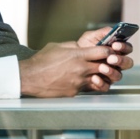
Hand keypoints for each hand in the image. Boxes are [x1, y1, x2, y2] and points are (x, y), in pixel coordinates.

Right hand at [19, 28, 133, 97]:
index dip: (108, 51)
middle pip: (105, 66)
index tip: (108, 51)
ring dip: (98, 75)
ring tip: (93, 72)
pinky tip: (78, 80)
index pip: (104, 52)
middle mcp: (82, 69)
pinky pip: (86, 87)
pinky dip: (85, 84)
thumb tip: (82, 47)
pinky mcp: (75, 92)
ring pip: (99, 79)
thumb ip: (73, 46)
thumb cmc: (42, 61)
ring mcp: (79, 82)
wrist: (31, 77)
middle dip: (107, 64)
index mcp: (78, 55)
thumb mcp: (57, 47)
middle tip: (106, 62)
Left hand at [77, 27, 133, 86]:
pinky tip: (95, 78)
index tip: (115, 45)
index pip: (127, 49)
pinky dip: (101, 83)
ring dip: (111, 71)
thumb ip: (103, 33)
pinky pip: (106, 86)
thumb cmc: (83, 47)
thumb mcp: (91, 36)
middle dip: (121, 60)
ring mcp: (111, 74)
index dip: (123, 47)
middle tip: (111, 58)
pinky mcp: (102, 83)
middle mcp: (116, 63)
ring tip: (102, 67)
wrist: (70, 59)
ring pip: (118, 75)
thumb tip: (113, 30)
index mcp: (116, 50)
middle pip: (127, 63)